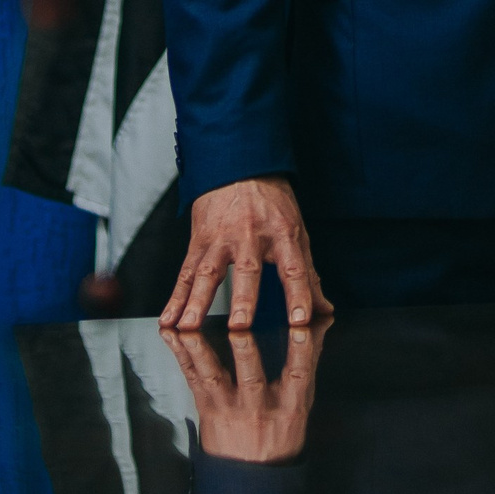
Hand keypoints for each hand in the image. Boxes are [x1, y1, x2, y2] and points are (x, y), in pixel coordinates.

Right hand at [160, 175, 334, 333]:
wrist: (238, 165)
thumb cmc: (271, 203)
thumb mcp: (296, 230)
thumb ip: (308, 275)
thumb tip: (325, 310)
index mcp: (282, 234)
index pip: (294, 269)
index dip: (298, 295)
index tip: (301, 321)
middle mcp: (251, 235)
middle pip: (247, 270)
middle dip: (243, 300)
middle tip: (239, 327)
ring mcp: (221, 239)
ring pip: (208, 273)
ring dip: (197, 302)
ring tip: (189, 327)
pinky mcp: (199, 241)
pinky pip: (186, 272)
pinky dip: (176, 297)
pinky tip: (169, 319)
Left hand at [161, 315, 328, 462]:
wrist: (250, 481)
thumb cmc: (281, 435)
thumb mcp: (303, 403)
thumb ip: (309, 360)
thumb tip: (320, 320)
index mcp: (289, 406)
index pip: (298, 374)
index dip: (301, 350)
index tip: (301, 326)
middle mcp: (258, 408)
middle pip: (251, 378)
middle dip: (244, 353)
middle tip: (238, 330)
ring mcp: (229, 409)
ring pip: (213, 378)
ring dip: (199, 351)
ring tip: (187, 329)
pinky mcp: (207, 409)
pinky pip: (192, 379)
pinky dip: (180, 355)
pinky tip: (170, 335)